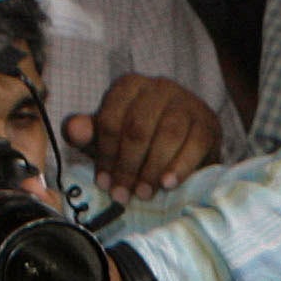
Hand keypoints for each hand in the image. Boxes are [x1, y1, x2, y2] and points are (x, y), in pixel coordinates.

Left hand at [65, 73, 217, 204]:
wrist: (186, 145)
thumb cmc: (142, 140)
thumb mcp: (110, 136)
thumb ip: (87, 133)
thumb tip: (73, 130)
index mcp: (129, 86)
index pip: (111, 118)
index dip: (106, 154)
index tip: (104, 183)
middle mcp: (158, 87)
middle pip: (138, 128)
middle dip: (128, 166)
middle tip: (122, 195)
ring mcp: (186, 102)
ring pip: (167, 135)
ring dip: (152, 169)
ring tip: (143, 194)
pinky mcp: (208, 122)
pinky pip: (194, 144)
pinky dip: (180, 167)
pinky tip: (168, 184)